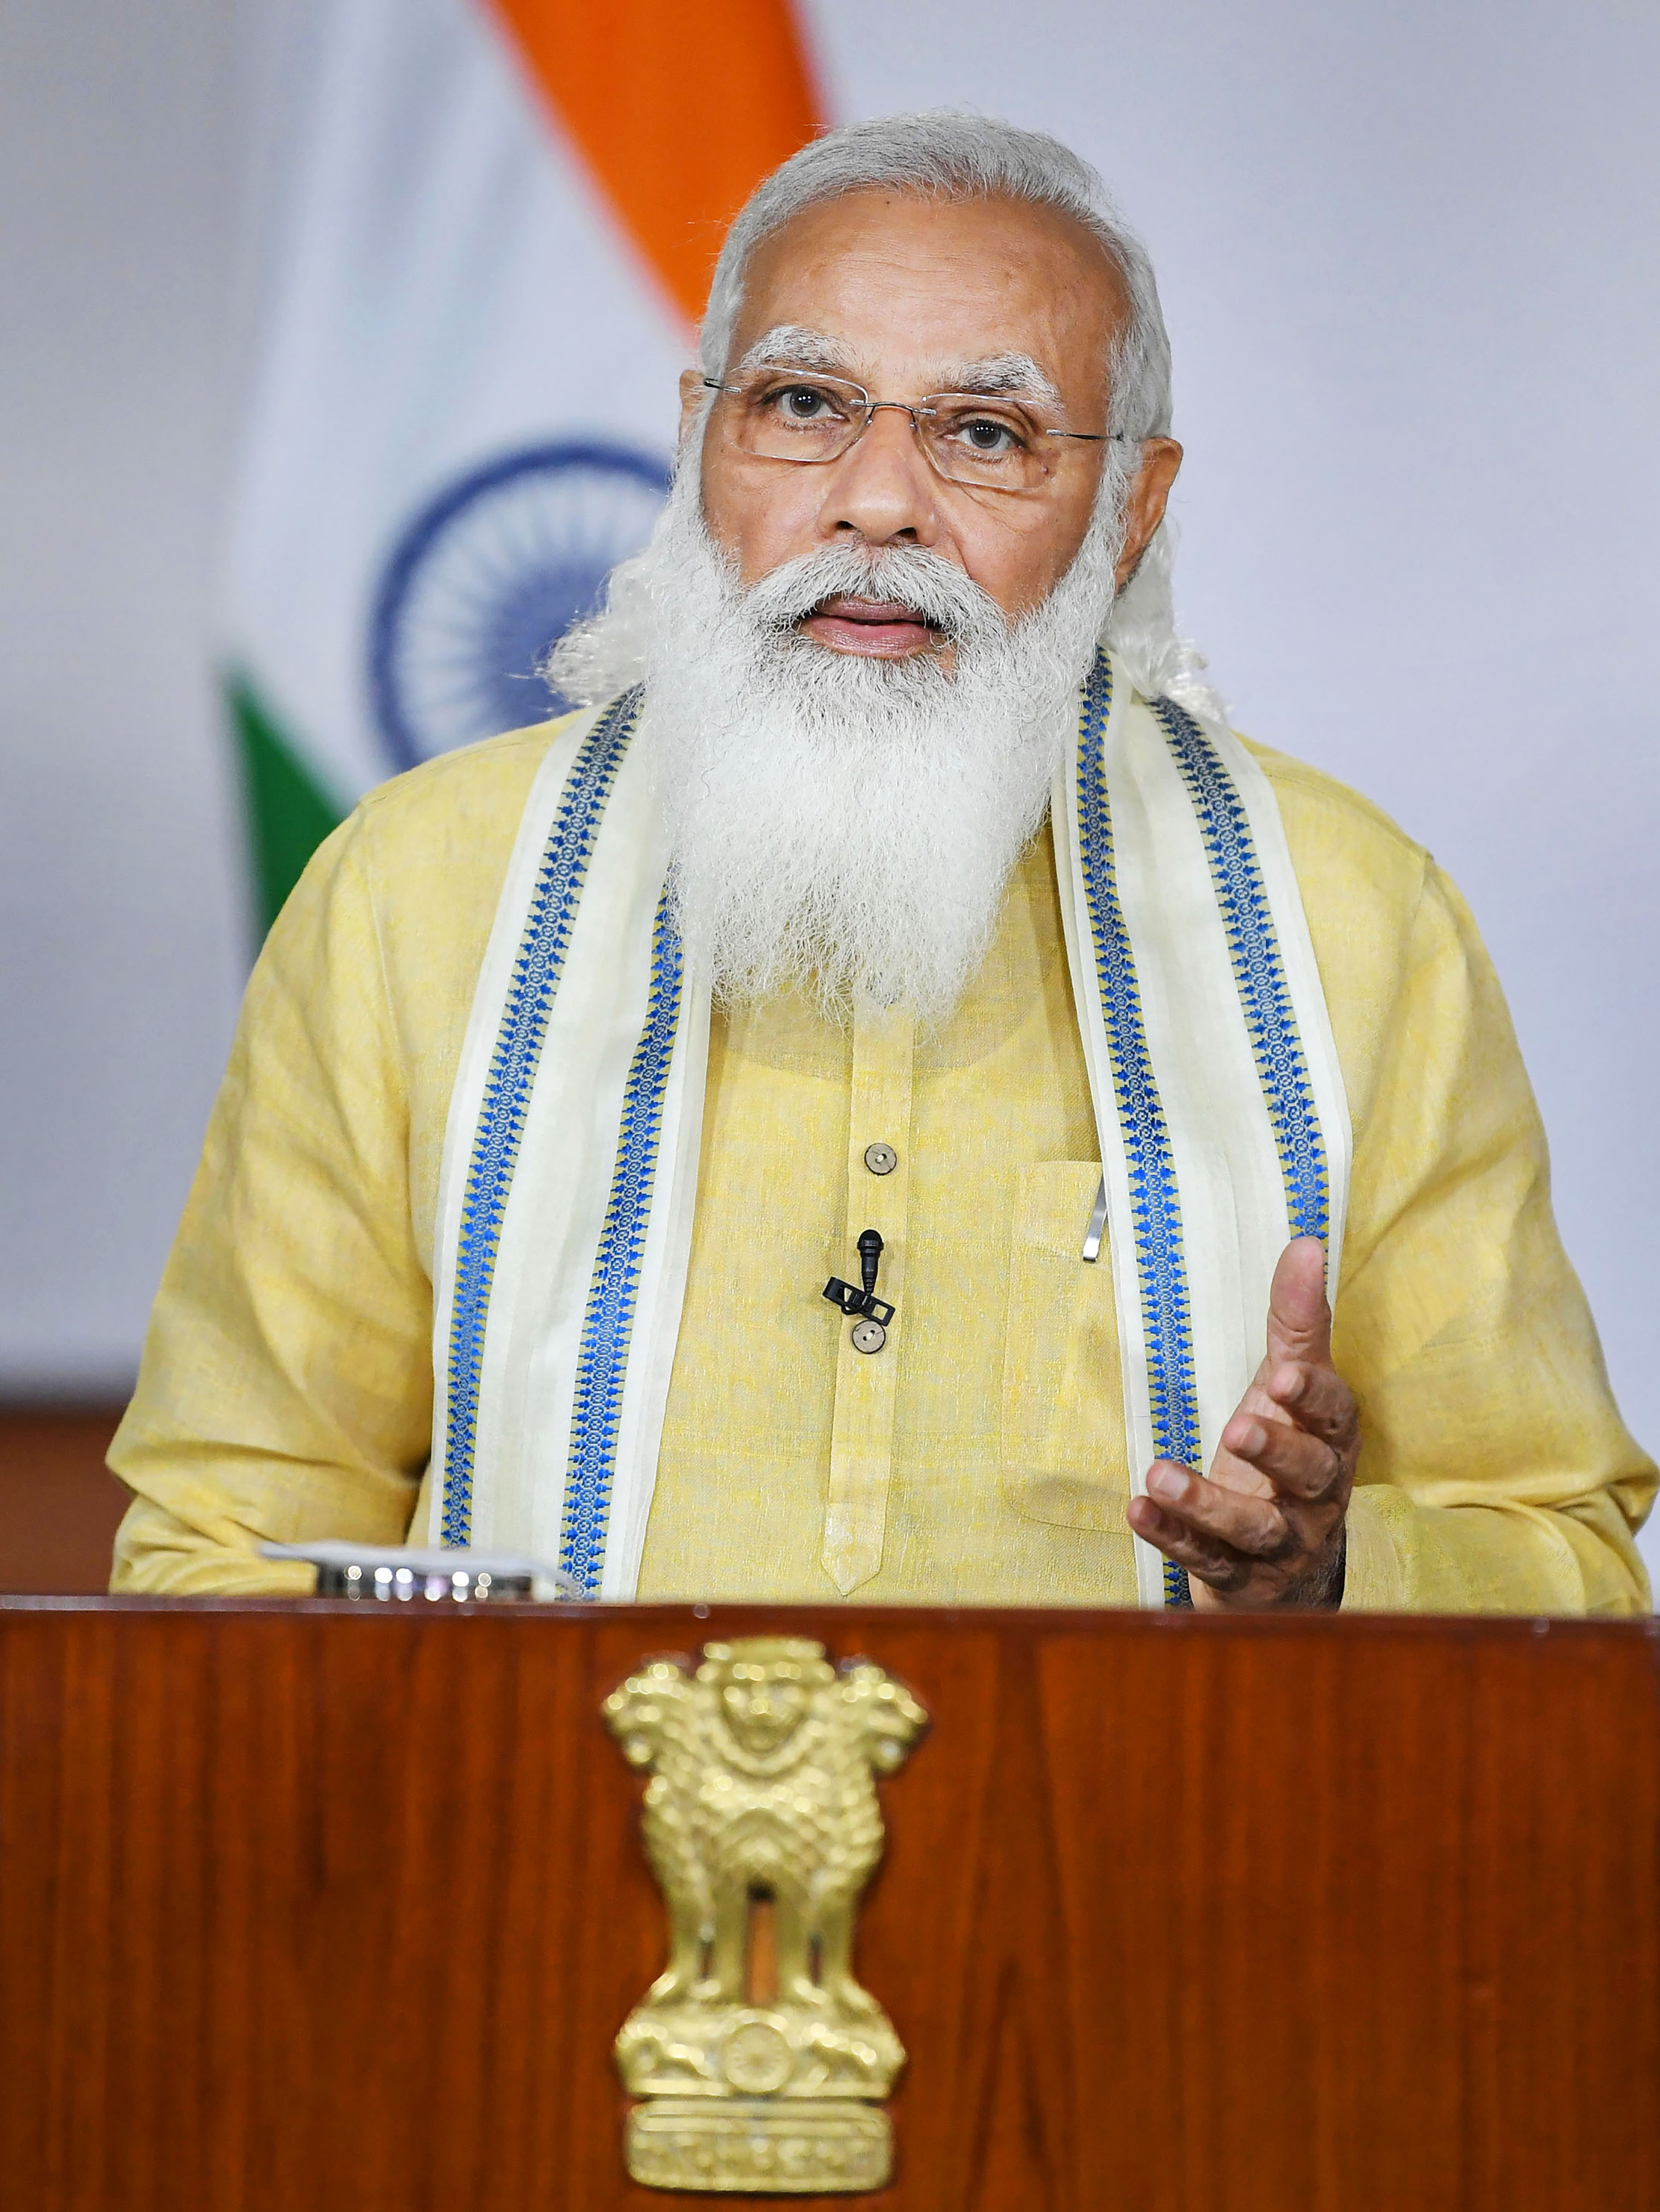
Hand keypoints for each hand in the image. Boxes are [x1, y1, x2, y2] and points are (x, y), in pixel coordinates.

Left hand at [1125, 1237, 1356, 1608]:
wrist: (1289, 1565)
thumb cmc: (1289, 1454)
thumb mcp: (1291, 1389)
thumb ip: (1298, 1323)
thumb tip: (1305, 1243)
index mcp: (1332, 1441)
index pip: (1334, 1416)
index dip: (1311, 1399)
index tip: (1281, 1378)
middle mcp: (1317, 1496)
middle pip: (1307, 1474)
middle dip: (1274, 1451)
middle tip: (1238, 1428)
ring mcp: (1280, 1543)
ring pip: (1253, 1528)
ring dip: (1206, 1504)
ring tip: (1159, 1476)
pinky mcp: (1240, 1578)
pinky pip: (1207, 1560)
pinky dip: (1172, 1537)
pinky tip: (1137, 1511)